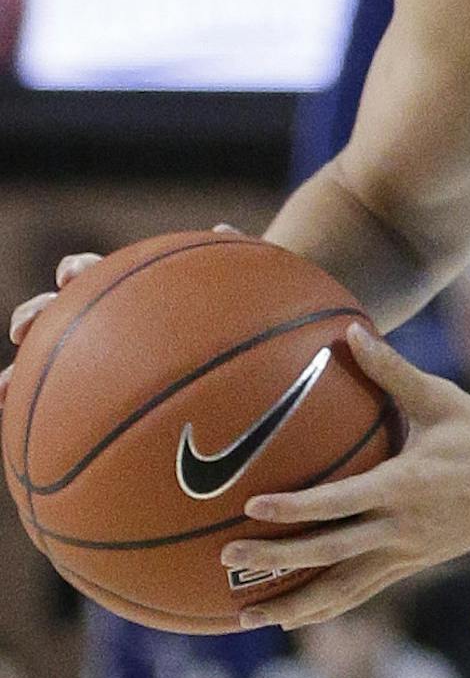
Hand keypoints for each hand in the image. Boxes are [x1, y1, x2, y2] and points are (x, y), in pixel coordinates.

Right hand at [2, 226, 245, 411]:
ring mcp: (96, 357)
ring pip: (46, 363)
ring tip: (1, 393)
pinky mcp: (98, 394)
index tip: (71, 278)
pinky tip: (34, 447)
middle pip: (54, 314)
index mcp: (121, 290)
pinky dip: (40, 421)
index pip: (88, 272)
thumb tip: (225, 230)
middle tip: (24, 331)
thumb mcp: (238, 280)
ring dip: (19, 373)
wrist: (231, 342)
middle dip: (33, 316)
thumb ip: (231, 255)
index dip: (76, 271)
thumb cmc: (229, 307)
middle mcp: (100, 321)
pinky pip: (67, 412)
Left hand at [220, 323, 469, 630]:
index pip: (340, 502)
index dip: (296, 508)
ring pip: (342, 590)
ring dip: (293, 604)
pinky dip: (323, 608)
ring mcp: (406, 554)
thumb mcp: (441, 399)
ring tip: (246, 616)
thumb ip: (390, 370)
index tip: (254, 508)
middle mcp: (401, 528)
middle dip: (277, 560)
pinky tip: (289, 617)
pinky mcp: (411, 566)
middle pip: (330, 553)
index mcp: (404, 486)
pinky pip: (359, 592)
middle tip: (227, 556)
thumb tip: (349, 329)